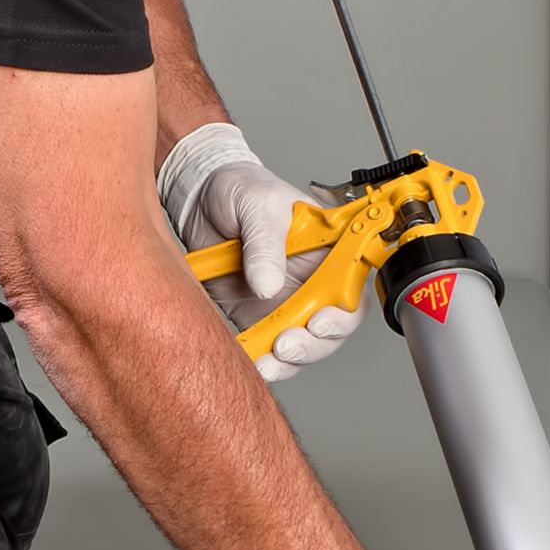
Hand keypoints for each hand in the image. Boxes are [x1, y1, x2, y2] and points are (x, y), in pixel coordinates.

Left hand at [159, 123, 365, 381]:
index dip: (344, 312)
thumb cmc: (239, 188)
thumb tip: (268, 285)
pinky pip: (267, 348)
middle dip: (314, 343)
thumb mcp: (256, 203)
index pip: (351, 287)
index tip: (320, 320)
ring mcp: (285, 302)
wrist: (198, 199)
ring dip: (289, 360)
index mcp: (327, 249)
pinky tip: (252, 361)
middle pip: (332, 326)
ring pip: (303, 345)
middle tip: (286, 343)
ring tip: (268, 359)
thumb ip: (264, 244)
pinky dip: (263, 360)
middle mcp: (311, 280)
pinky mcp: (257, 317)